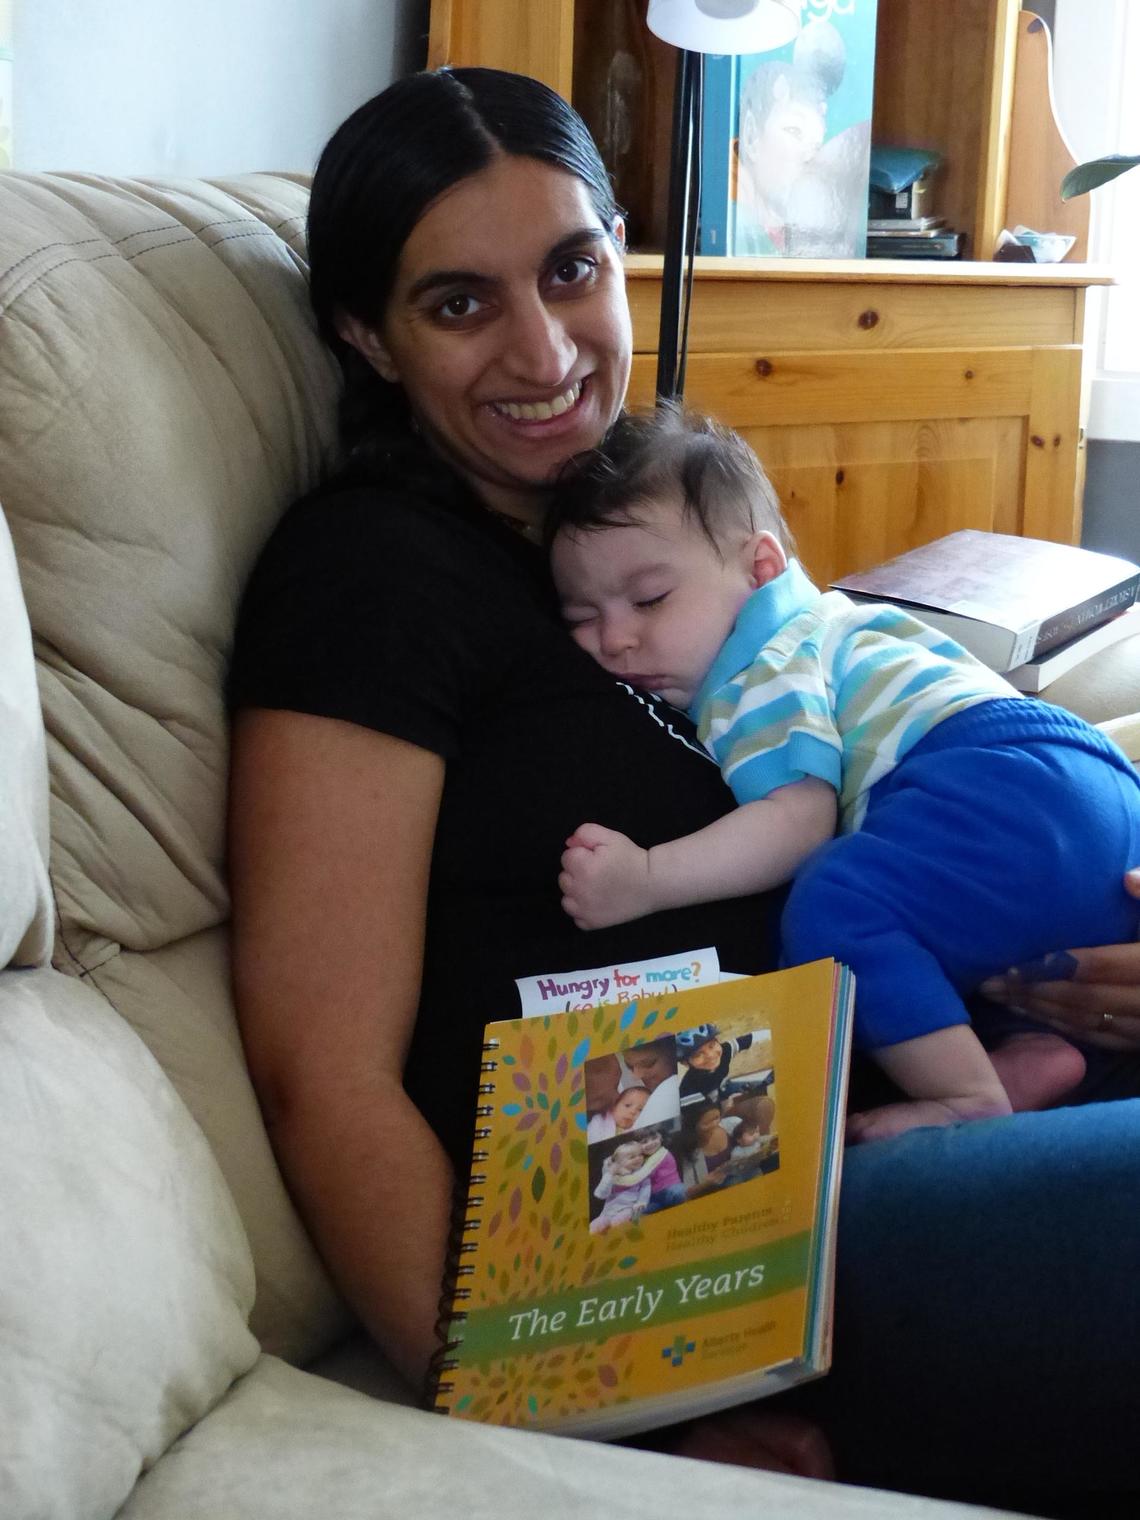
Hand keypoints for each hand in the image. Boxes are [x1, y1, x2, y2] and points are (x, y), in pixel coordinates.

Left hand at [558, 822, 653, 929]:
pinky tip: (596, 903)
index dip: (582, 854)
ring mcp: (585, 910)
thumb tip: (569, 844)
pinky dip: (583, 911)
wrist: (652, 883)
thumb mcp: (610, 837)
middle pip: (564, 878)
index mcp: (583, 868)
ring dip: (576, 892)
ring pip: (566, 899)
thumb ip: (585, 833)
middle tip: (598, 871)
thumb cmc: (631, 859)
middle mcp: (579, 891)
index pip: (567, 857)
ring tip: (596, 887)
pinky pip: (576, 918)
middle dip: (577, 872)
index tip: (598, 858)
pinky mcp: (592, 923)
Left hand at [979, 869, 1139, 1049]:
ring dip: (1043, 1013)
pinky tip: (1038, 1017)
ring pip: (1091, 1023)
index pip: (1102, 966)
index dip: (1057, 964)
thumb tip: (1126, 878)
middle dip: (1035, 992)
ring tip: (1001, 998)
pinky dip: (1068, 1029)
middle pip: (1087, 999)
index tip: (1014, 959)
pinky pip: (1106, 1039)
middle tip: (990, 981)